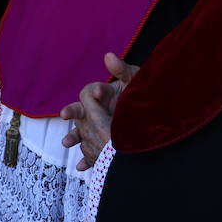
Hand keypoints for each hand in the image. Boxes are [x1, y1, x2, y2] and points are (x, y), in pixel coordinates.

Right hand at [61, 53, 138, 170]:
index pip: (93, 90)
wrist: (157, 114)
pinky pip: (92, 152)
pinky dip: (87, 160)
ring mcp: (99, 126)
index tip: (99, 95)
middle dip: (72, 112)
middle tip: (64, 115)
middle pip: (80, 110)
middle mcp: (97, 109)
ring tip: (67, 142)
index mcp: (104, 94)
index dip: (96, 92)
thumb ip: (122, 69)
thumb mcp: (136, 80)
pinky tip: (82, 167)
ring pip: (82, 131)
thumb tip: (108, 55)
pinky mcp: (104, 142)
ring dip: (73, 136)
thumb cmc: (145, 92)